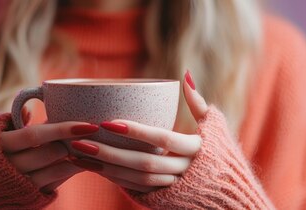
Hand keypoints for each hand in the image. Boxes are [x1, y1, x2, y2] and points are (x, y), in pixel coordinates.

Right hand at [0, 111, 99, 192]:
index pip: (35, 135)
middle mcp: (9, 167)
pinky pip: (56, 185)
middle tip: (88, 134)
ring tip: (90, 148)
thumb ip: (12, 119)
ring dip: (76, 159)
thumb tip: (31, 101)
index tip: (88, 124)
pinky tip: (77, 163)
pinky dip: (68, 172)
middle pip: (50, 153)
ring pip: (57, 171)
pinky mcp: (28, 198)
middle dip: (70, 142)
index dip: (63, 128)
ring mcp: (20, 185)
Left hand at [69, 71, 208, 192]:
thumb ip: (198, 103)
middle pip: (143, 163)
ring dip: (104, 168)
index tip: (108, 122)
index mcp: (197, 149)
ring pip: (135, 180)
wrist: (228, 192)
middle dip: (109, 153)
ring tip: (77, 154)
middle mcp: (184, 170)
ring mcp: (173, 186)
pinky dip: (112, 179)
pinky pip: (134, 189)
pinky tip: (91, 167)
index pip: (163, 140)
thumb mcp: (214, 127)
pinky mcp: (162, 197)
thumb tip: (186, 75)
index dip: (136, 132)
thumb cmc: (218, 151)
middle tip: (80, 141)